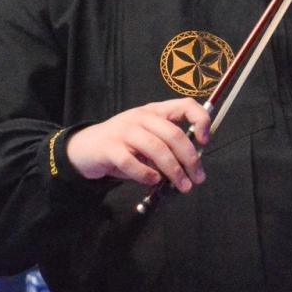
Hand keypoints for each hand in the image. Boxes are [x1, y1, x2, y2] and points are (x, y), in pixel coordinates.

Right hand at [66, 98, 210, 191]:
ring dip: (173, 170)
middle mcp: (141, 117)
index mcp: (155, 111)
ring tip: (182, 186)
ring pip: (156, 148)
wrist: (86, 148)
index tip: (205, 141)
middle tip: (197, 178)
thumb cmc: (124, 144)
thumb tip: (193, 165)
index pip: (185, 105)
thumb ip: (168, 146)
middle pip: (173, 134)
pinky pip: (131, 162)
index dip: (200, 120)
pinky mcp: (109, 147)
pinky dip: (146, 174)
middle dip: (190, 159)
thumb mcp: (148, 138)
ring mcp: (124, 130)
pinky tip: (153, 181)